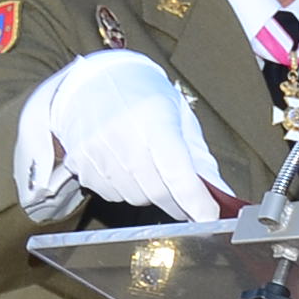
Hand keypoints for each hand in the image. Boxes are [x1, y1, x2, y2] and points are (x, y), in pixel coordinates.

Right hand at [42, 51, 227, 221]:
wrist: (91, 81)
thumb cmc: (142, 95)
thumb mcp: (179, 116)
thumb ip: (199, 157)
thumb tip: (219, 192)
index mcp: (154, 120)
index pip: (178, 173)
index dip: (196, 201)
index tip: (209, 217)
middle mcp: (122, 136)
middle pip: (157, 192)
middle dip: (178, 204)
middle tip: (187, 201)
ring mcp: (96, 151)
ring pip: (135, 197)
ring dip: (150, 194)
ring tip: (150, 166)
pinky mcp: (79, 163)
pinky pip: (111, 194)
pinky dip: (126, 189)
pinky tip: (126, 165)